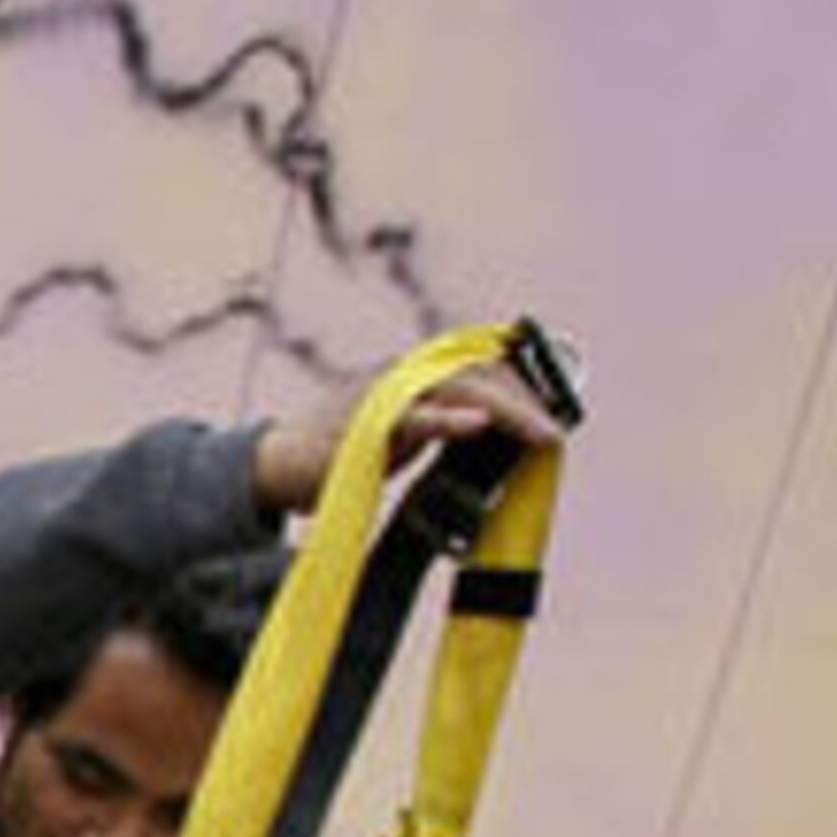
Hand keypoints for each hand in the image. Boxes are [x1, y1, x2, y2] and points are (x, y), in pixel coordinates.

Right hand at [252, 357, 567, 514]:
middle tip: (555, 431)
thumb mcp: (403, 433)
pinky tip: (478, 424)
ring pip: (458, 390)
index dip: (522, 388)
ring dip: (504, 410)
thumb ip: (443, 424)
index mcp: (417, 374)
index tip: (556, 413)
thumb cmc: (340, 453)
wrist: (279, 466)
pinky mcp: (367, 423)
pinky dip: (448, 420)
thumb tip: (493, 432)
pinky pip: (415, 418)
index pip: (482, 369)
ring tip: (539, 431)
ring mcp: (387, 394)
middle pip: (479, 375)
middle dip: (524, 402)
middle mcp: (406, 373)